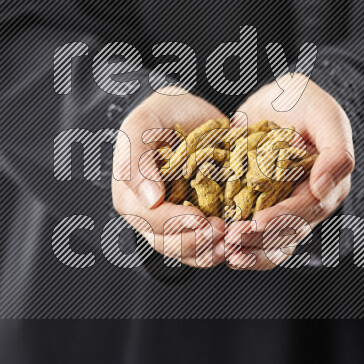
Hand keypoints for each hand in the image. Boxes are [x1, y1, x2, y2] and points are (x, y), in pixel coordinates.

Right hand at [112, 88, 226, 267]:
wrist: (189, 113)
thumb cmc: (163, 114)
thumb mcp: (143, 124)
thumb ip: (136, 158)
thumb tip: (149, 199)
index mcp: (129, 193)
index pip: (148, 218)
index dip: (173, 222)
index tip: (199, 219)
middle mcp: (147, 213)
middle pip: (165, 241)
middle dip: (195, 241)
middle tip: (222, 231)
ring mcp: (172, 220)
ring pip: (184, 250)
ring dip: (207, 251)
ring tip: (231, 241)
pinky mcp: (195, 222)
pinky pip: (202, 247)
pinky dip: (217, 248)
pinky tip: (234, 242)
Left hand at [221, 75, 354, 269]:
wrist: (274, 100)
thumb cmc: (302, 101)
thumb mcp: (323, 113)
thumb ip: (335, 149)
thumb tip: (323, 188)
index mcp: (330, 184)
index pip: (307, 209)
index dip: (283, 218)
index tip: (258, 223)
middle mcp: (311, 203)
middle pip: (289, 233)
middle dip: (260, 239)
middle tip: (231, 238)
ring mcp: (287, 210)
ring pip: (274, 245)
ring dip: (251, 252)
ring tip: (227, 250)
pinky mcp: (264, 210)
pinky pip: (257, 239)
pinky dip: (243, 248)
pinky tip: (224, 250)